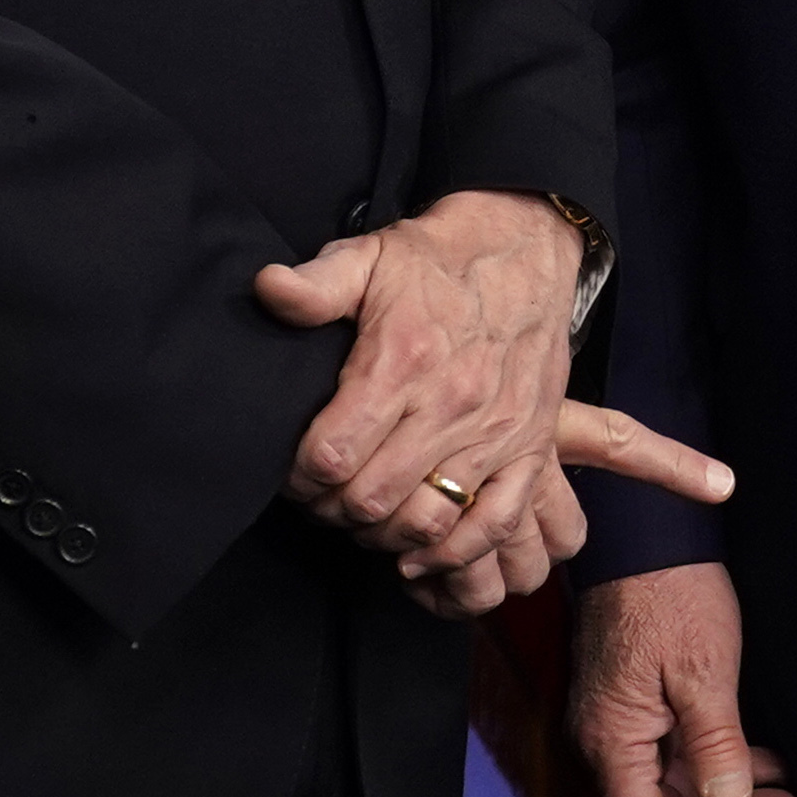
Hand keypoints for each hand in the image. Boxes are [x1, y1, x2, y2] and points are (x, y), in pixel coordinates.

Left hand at [254, 189, 588, 613]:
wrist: (526, 247)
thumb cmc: (440, 260)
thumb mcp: (370, 255)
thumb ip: (317, 283)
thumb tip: (267, 289)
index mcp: (401, 361)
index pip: (331, 455)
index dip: (298, 477)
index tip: (292, 470)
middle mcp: (449, 403)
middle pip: (371, 498)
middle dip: (332, 509)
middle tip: (322, 496)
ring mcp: (494, 430)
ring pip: (427, 518)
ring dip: (384, 532)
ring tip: (365, 514)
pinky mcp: (528, 445)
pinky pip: (494, 521)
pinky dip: (454, 549)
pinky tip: (420, 546)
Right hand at [573, 562, 796, 796]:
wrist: (647, 532)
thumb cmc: (671, 594)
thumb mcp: (705, 671)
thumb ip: (716, 743)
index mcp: (614, 742)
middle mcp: (610, 742)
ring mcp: (624, 723)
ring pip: (677, 788)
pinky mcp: (641, 703)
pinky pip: (680, 755)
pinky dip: (724, 767)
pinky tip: (768, 769)